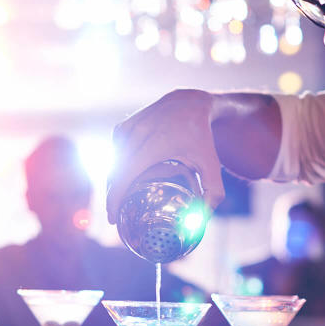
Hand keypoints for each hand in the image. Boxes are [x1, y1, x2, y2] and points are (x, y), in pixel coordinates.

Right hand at [106, 89, 224, 223]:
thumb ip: (213, 193)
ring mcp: (127, 128)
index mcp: (154, 144)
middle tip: (116, 215)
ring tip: (118, 198)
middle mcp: (137, 134)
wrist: (192, 103)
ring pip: (112, 163)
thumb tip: (202, 222)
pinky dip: (115, 167)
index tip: (113, 218)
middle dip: (111, 197)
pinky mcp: (123, 126)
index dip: (114, 200)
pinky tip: (121, 178)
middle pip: (114, 173)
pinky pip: (114, 152)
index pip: (124, 176)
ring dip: (112, 182)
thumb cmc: (202, 136)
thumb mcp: (212, 164)